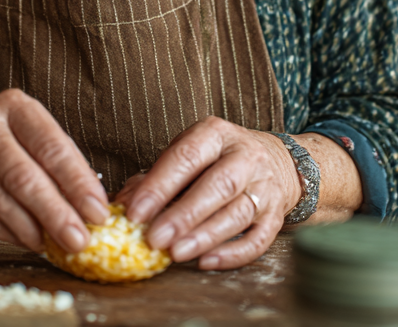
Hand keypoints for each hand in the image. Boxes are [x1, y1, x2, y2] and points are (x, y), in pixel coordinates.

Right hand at [0, 89, 108, 254]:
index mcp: (15, 105)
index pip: (52, 147)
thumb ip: (62, 160)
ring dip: (31, 229)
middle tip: (79, 240)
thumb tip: (92, 204)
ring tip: (53, 244)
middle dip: (56, 214)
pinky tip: (25, 240)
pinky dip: (5, 232)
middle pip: (23, 177)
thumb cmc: (2, 136)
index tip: (97, 212)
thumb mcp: (32, 132)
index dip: (77, 183)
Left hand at [117, 117, 302, 270]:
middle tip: (156, 239)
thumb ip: (154, 178)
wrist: (272, 160)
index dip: (160, 185)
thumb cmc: (215, 160)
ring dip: (205, 235)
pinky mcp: (276, 214)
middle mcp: (244, 156)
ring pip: (239, 212)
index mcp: (215, 134)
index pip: (186, 156)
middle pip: (218, 185)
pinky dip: (233, 253)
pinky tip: (206, 262)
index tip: (135, 213)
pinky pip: (259, 238)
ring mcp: (264, 185)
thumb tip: (121, 206)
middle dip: (184, 214)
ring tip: (176, 253)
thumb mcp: (187, 154)